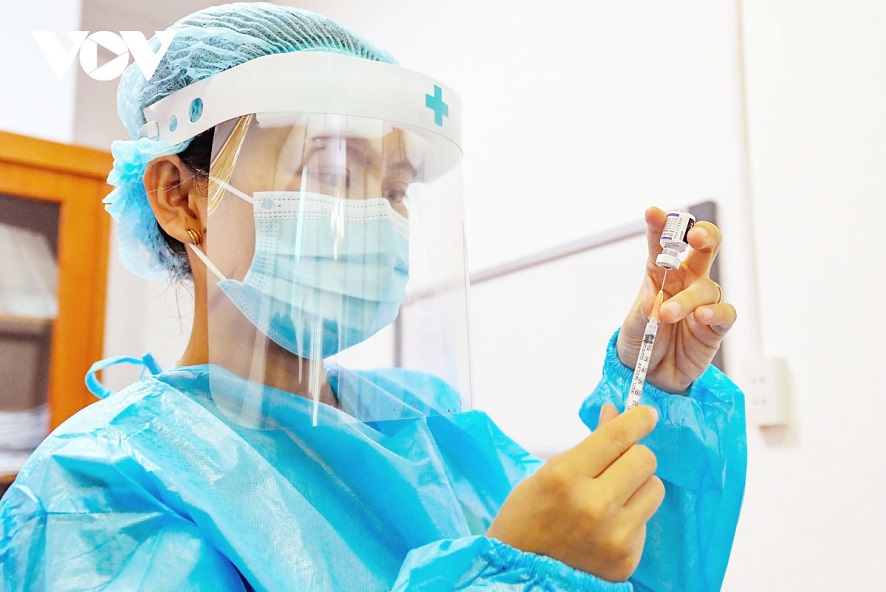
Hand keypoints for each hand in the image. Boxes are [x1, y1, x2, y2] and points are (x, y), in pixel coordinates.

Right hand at [486, 405, 663, 581]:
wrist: (520, 573)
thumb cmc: (528, 516)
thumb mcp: (550, 471)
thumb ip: (589, 445)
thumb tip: (617, 413)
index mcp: (565, 477)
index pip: (617, 437)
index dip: (638, 419)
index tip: (647, 414)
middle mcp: (593, 506)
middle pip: (645, 459)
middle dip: (633, 455)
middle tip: (619, 462)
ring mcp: (613, 536)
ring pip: (654, 489)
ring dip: (638, 486)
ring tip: (613, 496)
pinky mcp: (627, 559)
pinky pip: (646, 520)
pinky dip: (631, 517)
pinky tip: (607, 527)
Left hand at [617, 207, 736, 392]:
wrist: (652, 377)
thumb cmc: (641, 344)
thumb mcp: (632, 328)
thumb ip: (642, 314)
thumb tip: (653, 303)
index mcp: (659, 275)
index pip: (661, 245)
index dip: (660, 226)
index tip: (653, 213)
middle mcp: (685, 283)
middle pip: (703, 248)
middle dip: (702, 235)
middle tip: (692, 238)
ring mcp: (702, 303)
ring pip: (707, 287)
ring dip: (688, 299)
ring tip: (667, 314)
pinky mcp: (715, 326)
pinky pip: (724, 312)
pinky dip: (715, 312)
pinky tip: (702, 317)